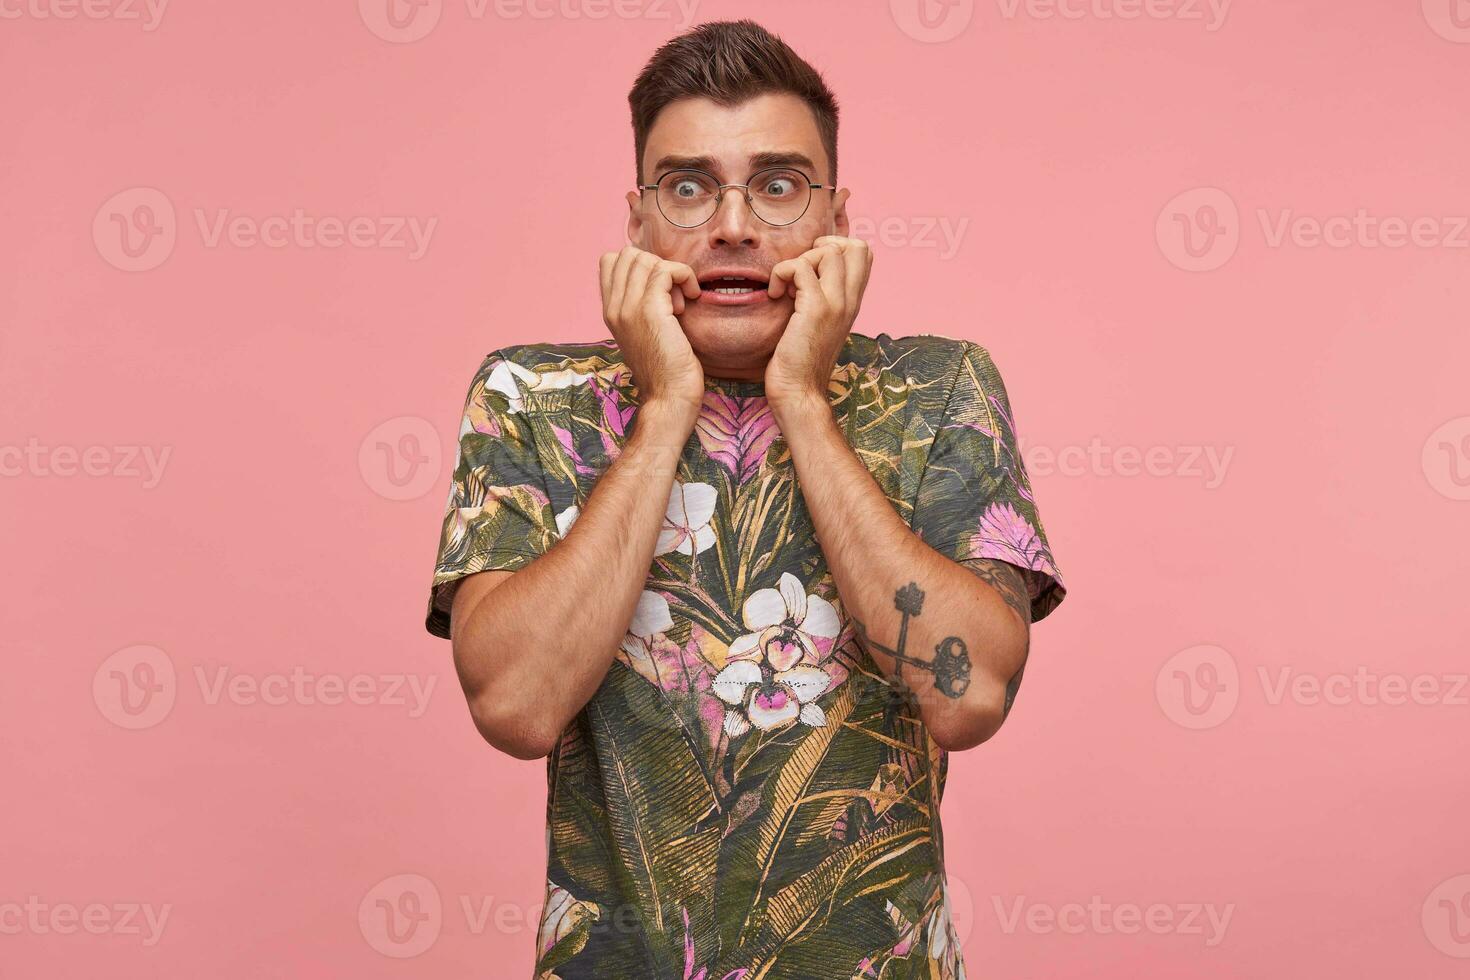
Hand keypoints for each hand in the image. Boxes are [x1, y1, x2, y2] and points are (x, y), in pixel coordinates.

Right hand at [599, 245, 704, 420]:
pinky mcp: (650, 311)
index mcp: (610, 311)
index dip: (640, 264)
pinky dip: (684, 276)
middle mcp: (614, 307)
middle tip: (672, 294)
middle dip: (657, 265)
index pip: (611, 261)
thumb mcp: (646, 333)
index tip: (660, 289)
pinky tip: (691, 299)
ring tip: (681, 301)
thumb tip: (661, 280)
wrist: (668, 398)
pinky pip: (666, 270)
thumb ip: (642, 307)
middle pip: (628, 254)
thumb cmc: (666, 370)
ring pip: (646, 259)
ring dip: (671, 273)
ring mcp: (628, 307)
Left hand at [765, 235, 872, 406]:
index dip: (835, 248)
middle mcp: (851, 300)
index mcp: (853, 302)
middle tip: (801, 270)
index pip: (863, 253)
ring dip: (799, 260)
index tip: (811, 269)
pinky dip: (781, 274)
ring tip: (786, 286)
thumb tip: (803, 276)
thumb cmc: (801, 363)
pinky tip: (775, 295)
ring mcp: (836, 303)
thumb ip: (820, 300)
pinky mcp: (815, 309)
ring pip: (829, 252)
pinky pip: (799, 268)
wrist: (800, 393)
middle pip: (856, 245)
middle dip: (822, 246)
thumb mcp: (818, 325)